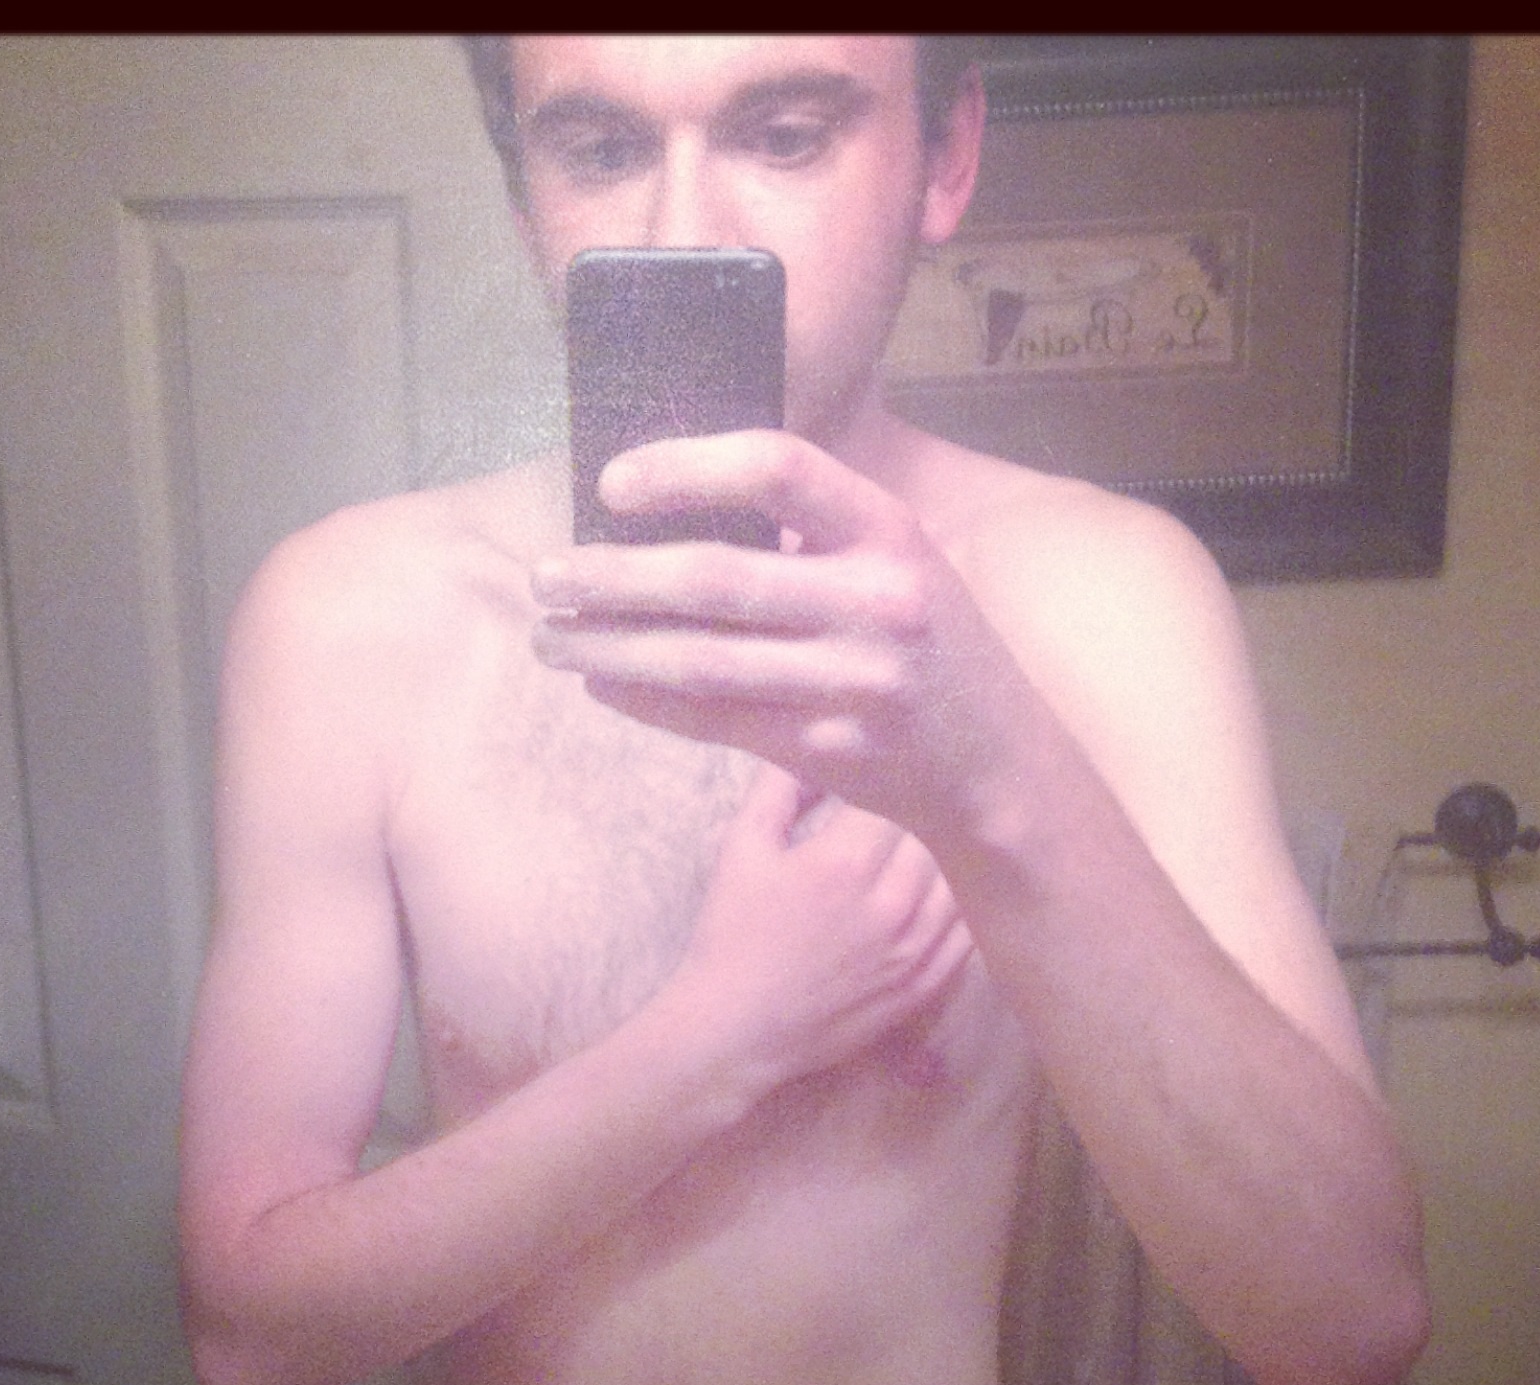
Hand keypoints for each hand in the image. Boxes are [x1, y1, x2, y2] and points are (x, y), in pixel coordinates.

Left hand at [532, 431, 1014, 843]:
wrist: (995, 761)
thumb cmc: (927, 643)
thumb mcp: (896, 559)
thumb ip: (810, 530)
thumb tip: (675, 502)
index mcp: (888, 528)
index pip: (779, 467)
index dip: (685, 468)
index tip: (612, 483)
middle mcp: (875, 600)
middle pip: (716, 578)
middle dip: (613, 577)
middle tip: (544, 576)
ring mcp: (853, 680)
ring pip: (702, 659)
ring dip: (611, 647)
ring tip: (550, 637)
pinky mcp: (827, 746)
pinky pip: (714, 719)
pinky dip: (647, 701)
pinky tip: (602, 683)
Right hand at [660, 762, 972, 1094]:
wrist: (735, 1029)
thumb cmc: (732, 934)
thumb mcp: (742, 847)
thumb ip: (779, 786)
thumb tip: (816, 742)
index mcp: (847, 858)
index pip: (900, 791)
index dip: (890, 777)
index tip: (879, 774)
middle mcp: (893, 900)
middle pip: (937, 830)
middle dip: (919, 814)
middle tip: (905, 804)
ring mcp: (915, 947)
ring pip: (960, 876)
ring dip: (945, 856)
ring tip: (926, 844)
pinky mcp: (924, 983)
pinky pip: (967, 930)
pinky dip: (959, 904)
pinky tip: (939, 892)